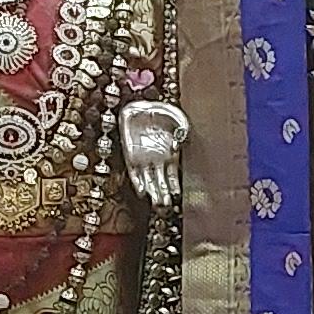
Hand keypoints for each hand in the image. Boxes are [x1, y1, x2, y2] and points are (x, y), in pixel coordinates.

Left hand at [118, 95, 187, 209]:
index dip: (174, 187)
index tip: (176, 196)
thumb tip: (177, 147)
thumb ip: (183, 132)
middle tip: (166, 206)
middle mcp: (158, 160)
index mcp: (171, 154)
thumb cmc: (161, 112)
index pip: (173, 177)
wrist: (141, 106)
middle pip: (161, 183)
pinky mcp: (131, 156)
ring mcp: (144, 159)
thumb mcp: (179, 119)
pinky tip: (142, 192)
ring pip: (149, 181)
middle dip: (163, 195)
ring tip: (156, 203)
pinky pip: (134, 173)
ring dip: (153, 192)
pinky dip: (138, 183)